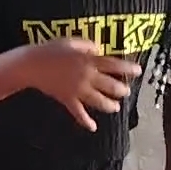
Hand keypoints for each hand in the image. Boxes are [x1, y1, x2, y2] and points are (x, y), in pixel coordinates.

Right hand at [26, 39, 141, 131]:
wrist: (31, 65)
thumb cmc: (50, 50)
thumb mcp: (71, 42)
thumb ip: (87, 45)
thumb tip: (98, 49)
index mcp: (88, 60)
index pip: (113, 65)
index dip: (128, 68)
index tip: (139, 71)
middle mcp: (86, 76)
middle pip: (110, 85)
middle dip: (121, 90)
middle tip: (126, 91)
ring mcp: (77, 89)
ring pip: (98, 100)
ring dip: (109, 105)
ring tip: (116, 107)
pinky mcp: (67, 99)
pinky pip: (78, 112)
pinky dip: (85, 121)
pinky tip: (93, 127)